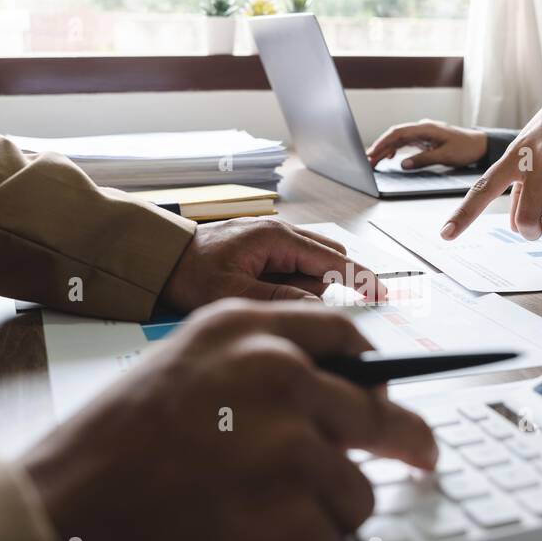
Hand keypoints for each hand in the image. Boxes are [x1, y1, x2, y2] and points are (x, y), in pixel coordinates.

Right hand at [20, 300, 438, 540]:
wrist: (47, 534)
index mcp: (243, 333)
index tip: (394, 392)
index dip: (376, 375)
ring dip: (320, 520)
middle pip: (376, 415)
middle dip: (401, 440)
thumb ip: (250, 373)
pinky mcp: (296, 529)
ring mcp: (292, 454)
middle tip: (421, 454)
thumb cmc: (96, 464)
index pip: (348, 341)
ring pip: (356, 496)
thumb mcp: (174, 377)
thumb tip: (325, 395)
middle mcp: (277, 380)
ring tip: (250, 530)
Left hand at [160, 217, 385, 311]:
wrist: (158, 258)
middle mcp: (279, 231)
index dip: (362, 279)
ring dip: (302, 288)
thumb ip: (280, 300)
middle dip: (325, 287)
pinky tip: (261, 294)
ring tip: (261, 299)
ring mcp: (272, 238)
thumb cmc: (188, 273)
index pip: (334, 259)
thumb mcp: (234, 293)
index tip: (383, 295)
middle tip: (297, 309)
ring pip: (310, 265)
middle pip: (327, 259)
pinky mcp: (264, 248)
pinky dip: (289, 284)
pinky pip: (291, 267)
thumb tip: (319, 307)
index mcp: (276, 237)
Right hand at [365, 119, 487, 169]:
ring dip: (386, 149)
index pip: (398, 133)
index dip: (383, 142)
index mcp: (426, 129)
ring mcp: (423, 133)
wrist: (479, 144)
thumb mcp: (444, 155)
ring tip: (374, 161)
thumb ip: (422, 159)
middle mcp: (422, 128)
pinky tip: (389, 157)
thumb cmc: (465, 148)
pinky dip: (395, 149)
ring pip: (399, 139)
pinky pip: (406, 142)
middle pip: (395, 136)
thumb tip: (402, 164)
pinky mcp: (425, 139)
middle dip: (380, 147)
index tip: (372, 153)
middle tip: (367, 161)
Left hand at [440, 76, 541, 241]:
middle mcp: (540, 157)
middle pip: (528, 217)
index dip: (464, 214)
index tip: (445, 234)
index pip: (484, 188)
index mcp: (515, 155)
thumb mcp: (528, 150)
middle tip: (537, 232)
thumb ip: (518, 188)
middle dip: (532, 234)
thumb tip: (514, 227)